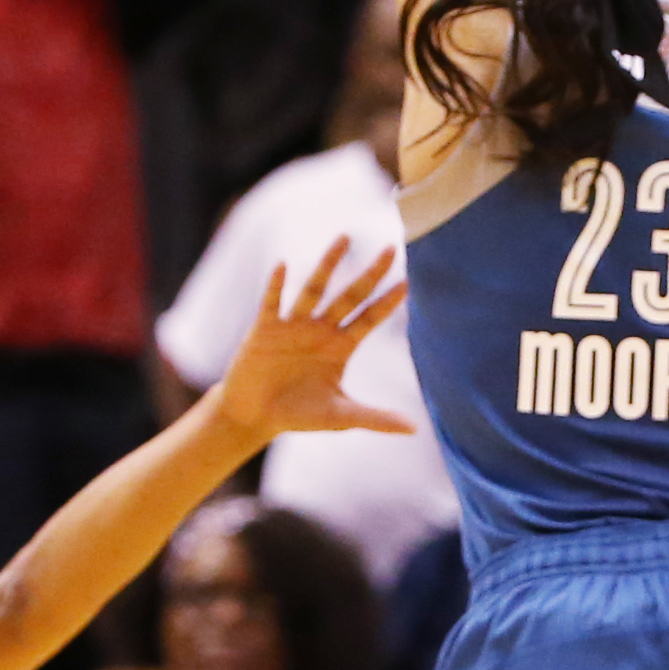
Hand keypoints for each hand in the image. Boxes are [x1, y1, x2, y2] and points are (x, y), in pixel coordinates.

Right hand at [198, 241, 415, 447]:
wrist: (255, 416)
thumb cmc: (299, 414)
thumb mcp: (340, 417)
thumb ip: (375, 418)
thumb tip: (413, 430)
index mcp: (340, 347)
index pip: (369, 319)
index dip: (386, 303)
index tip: (407, 283)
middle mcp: (320, 329)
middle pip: (349, 296)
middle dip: (370, 275)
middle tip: (391, 250)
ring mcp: (293, 325)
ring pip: (314, 290)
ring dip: (328, 266)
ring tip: (344, 239)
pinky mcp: (265, 329)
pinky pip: (272, 303)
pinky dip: (277, 286)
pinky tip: (283, 266)